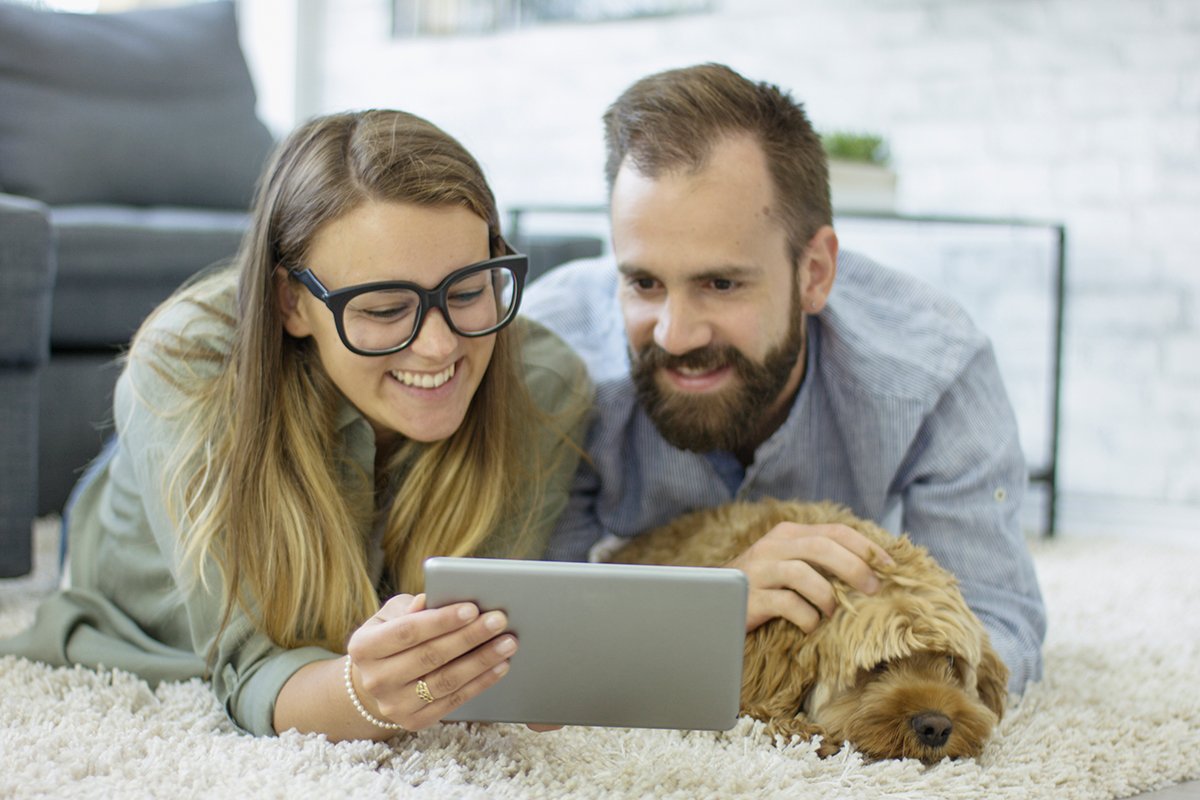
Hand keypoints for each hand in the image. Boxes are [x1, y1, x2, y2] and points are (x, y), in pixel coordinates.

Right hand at [345, 593, 515, 730]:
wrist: (377, 681)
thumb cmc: (392, 637)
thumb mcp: (391, 616)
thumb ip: (412, 607)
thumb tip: (433, 598)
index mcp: (364, 647)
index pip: (407, 631)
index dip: (441, 620)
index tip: (472, 608)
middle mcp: (375, 679)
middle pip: (430, 656)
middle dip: (469, 637)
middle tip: (499, 621)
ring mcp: (394, 705)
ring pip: (445, 681)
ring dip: (481, 661)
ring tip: (507, 643)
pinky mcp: (414, 722)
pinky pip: (454, 701)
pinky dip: (480, 683)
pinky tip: (500, 666)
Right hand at [726, 521, 893, 633]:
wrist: (715, 602)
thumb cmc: (762, 587)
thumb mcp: (789, 565)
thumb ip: (818, 560)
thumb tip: (869, 570)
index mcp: (788, 534)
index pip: (835, 531)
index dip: (866, 546)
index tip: (890, 566)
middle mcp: (773, 546)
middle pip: (822, 547)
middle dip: (854, 567)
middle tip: (873, 589)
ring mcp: (760, 570)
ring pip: (805, 574)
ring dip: (828, 597)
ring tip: (833, 613)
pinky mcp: (751, 597)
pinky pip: (789, 604)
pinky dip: (807, 618)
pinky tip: (810, 627)